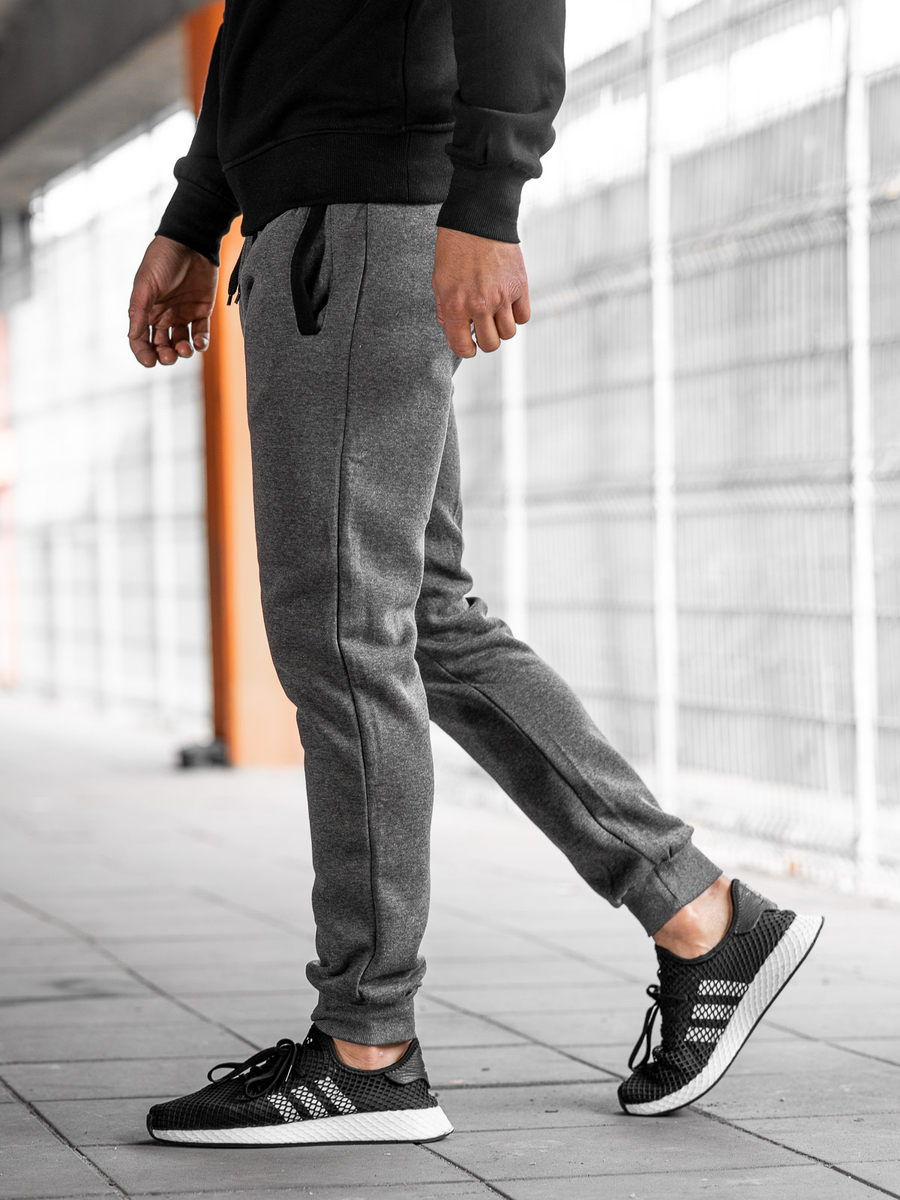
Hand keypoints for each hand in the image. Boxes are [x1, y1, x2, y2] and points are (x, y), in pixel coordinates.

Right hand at [127, 236, 217, 366]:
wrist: (190, 242)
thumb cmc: (163, 261)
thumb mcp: (146, 284)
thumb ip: (139, 310)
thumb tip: (133, 337)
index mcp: (146, 310)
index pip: (141, 339)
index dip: (144, 353)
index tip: (150, 362)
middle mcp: (163, 315)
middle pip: (162, 345)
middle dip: (165, 355)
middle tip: (170, 355)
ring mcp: (183, 314)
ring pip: (181, 343)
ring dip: (183, 351)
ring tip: (185, 349)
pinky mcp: (201, 311)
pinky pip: (201, 334)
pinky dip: (200, 343)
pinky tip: (198, 344)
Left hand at [432, 227, 530, 357]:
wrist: (478, 219)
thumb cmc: (455, 250)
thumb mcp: (439, 282)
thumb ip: (445, 312)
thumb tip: (455, 334)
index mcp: (455, 306)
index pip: (462, 348)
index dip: (466, 350)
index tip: (469, 344)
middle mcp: (480, 305)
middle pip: (490, 344)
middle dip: (485, 339)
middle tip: (483, 327)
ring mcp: (502, 297)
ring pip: (509, 333)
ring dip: (502, 327)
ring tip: (495, 313)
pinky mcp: (519, 286)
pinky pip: (523, 316)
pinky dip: (517, 315)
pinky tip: (508, 304)